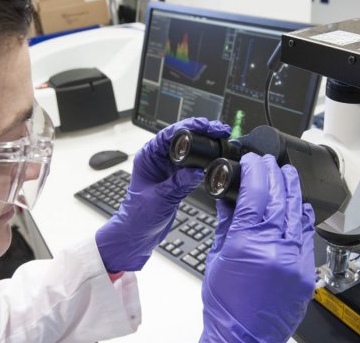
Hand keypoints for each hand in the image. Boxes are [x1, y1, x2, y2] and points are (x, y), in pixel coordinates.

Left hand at [96, 117, 230, 272]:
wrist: (136, 234)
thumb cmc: (138, 217)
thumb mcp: (160, 199)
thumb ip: (179, 184)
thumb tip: (199, 171)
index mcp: (148, 156)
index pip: (169, 133)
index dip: (189, 126)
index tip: (207, 125)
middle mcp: (157, 158)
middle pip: (181, 136)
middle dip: (202, 131)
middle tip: (220, 130)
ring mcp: (167, 167)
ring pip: (189, 148)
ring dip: (205, 142)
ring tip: (222, 139)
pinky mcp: (176, 177)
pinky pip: (192, 162)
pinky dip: (205, 158)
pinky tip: (216, 156)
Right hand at [200, 153, 315, 341]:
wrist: (243, 338)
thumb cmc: (225, 305)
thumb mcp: (216, 257)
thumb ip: (227, 222)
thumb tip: (230, 197)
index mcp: (248, 243)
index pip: (256, 192)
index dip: (255, 170)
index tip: (252, 160)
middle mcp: (276, 248)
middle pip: (279, 197)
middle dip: (273, 173)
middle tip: (268, 161)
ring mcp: (295, 259)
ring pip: (297, 212)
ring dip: (291, 188)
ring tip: (286, 173)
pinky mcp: (306, 271)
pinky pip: (307, 233)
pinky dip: (302, 213)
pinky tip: (298, 203)